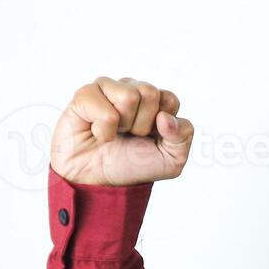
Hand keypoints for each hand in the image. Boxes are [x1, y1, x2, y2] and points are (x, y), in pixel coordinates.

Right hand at [50, 76, 193, 185]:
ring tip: (114, 133)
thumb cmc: (134, 165)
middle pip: (150, 92)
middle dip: (142, 124)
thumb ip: (183, 136)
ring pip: (129, 96)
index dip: (163, 125)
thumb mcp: (171, 159)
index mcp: (156, 102)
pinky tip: (97, 133)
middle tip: (130, 135)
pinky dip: (103, 130)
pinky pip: (104, 110)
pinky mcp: (85, 95)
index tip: (152, 137)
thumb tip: (164, 116)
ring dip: (123, 125)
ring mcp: (108, 89)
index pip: (170, 99)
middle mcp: (133, 89)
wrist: (100, 180)